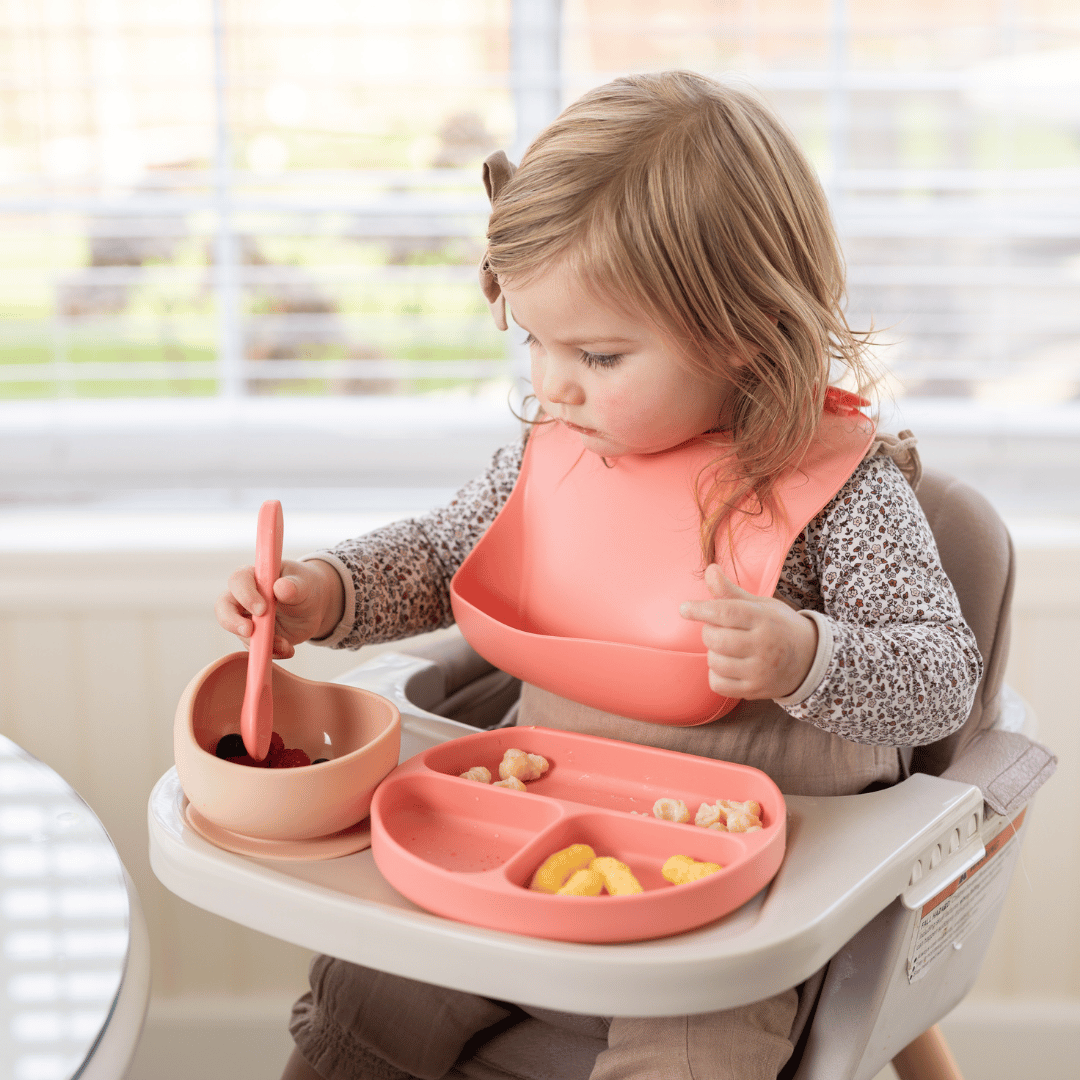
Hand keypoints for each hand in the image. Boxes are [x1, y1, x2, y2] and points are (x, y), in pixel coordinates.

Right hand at [215, 558, 344, 658]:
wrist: (313, 607)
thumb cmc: (305, 587)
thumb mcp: (305, 584)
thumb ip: (294, 586)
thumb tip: (281, 587)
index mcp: (254, 576)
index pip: (238, 580)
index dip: (245, 595)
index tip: (262, 609)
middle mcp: (244, 597)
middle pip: (223, 607)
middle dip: (232, 621)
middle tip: (249, 632)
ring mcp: (247, 618)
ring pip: (239, 632)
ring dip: (259, 642)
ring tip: (285, 645)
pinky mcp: (254, 636)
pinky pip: (255, 648)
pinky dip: (270, 652)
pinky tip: (287, 649)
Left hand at [679, 564, 816, 700]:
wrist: (809, 659)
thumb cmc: (777, 626)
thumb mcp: (760, 605)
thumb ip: (731, 592)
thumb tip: (709, 569)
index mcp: (764, 619)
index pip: (726, 612)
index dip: (700, 609)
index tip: (684, 608)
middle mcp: (764, 646)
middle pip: (716, 639)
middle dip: (709, 631)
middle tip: (719, 628)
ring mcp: (760, 671)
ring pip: (714, 662)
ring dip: (713, 653)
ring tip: (727, 647)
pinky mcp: (754, 690)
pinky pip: (717, 683)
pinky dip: (716, 674)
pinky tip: (728, 665)